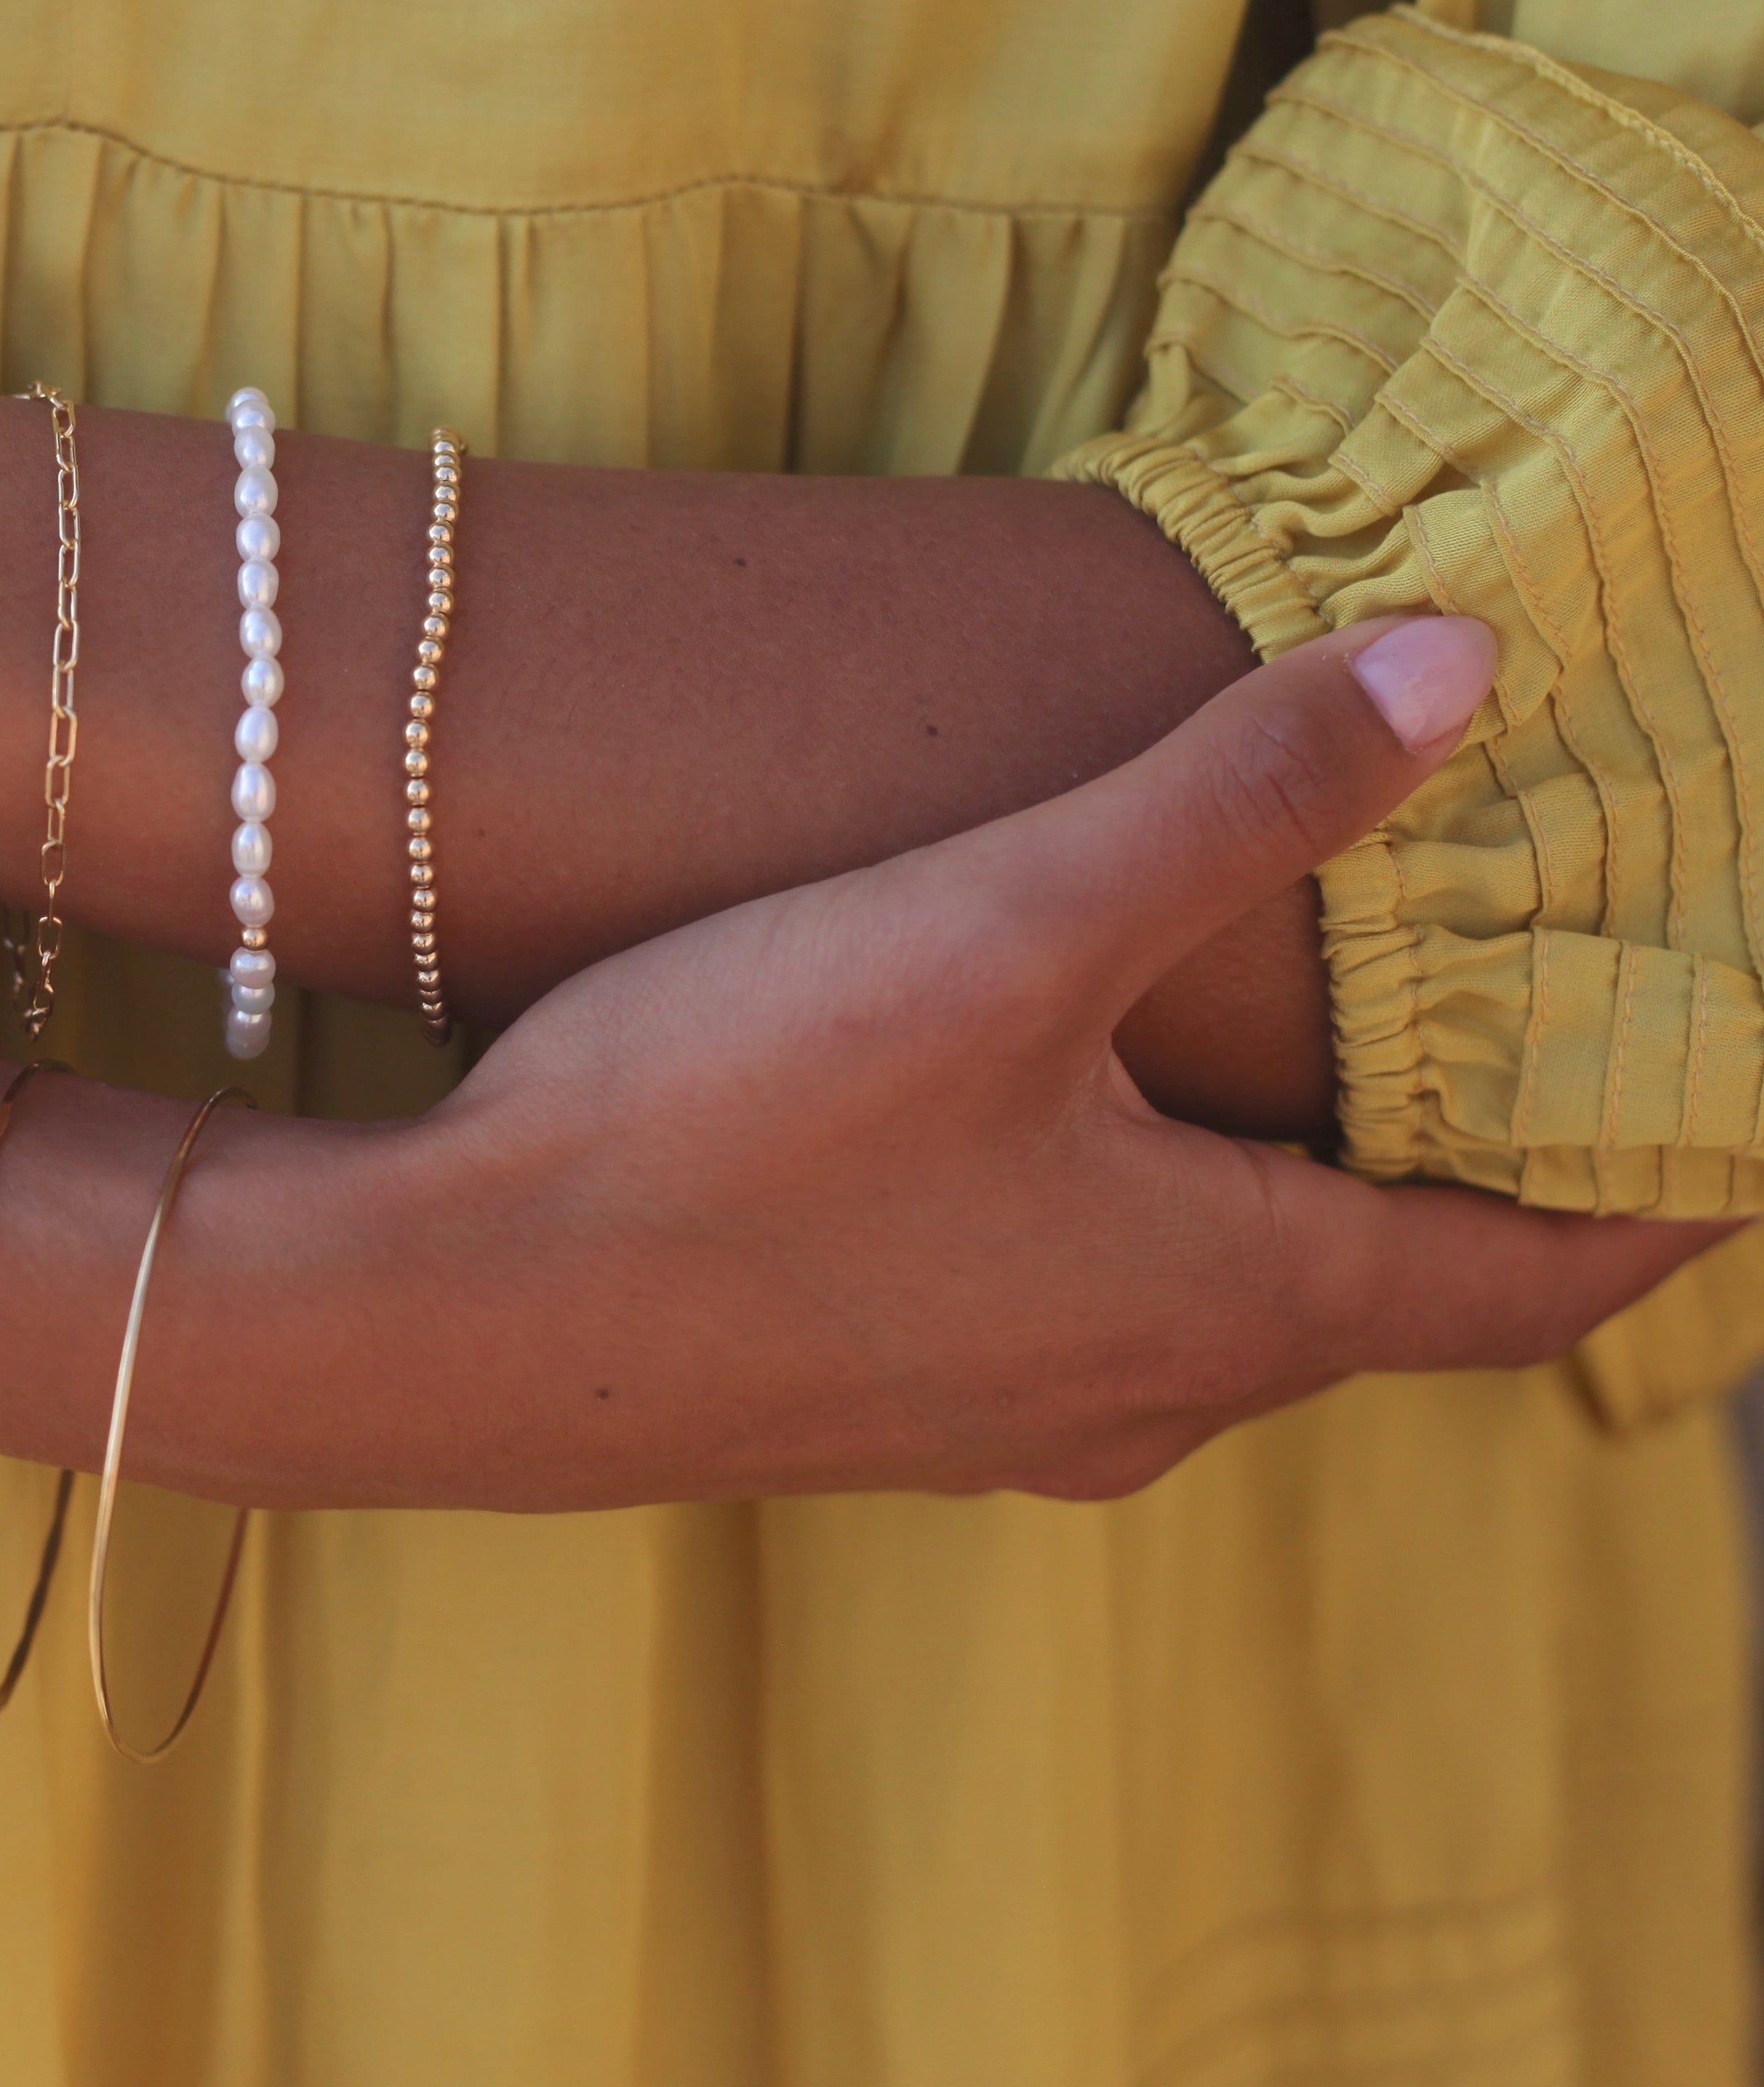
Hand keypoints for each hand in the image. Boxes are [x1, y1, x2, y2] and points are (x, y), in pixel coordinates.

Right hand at [278, 618, 1730, 1506]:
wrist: (451, 1319)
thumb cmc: (731, 1131)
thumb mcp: (1003, 930)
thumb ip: (1236, 799)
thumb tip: (1466, 667)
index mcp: (1228, 1299)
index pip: (1536, 1277)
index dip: (1663, 1199)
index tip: (1730, 1121)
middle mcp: (1142, 1392)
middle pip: (1378, 1297)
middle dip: (1468, 1185)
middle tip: (1516, 1041)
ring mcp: (1003, 1418)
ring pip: (1214, 1309)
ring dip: (1284, 1207)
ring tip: (1290, 1070)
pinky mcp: (877, 1403)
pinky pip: (1076, 1315)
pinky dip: (1137, 1229)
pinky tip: (1038, 1134)